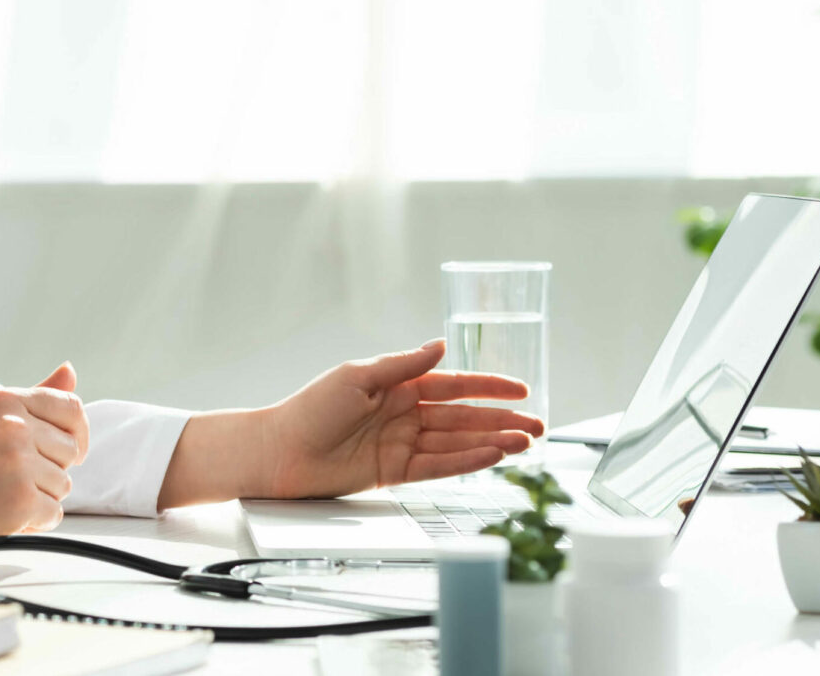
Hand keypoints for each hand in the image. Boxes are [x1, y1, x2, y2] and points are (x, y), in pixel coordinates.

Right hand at [0, 362, 89, 567]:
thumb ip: (32, 399)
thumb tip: (70, 371)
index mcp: (3, 401)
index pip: (71, 408)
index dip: (76, 433)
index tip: (65, 452)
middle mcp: (13, 426)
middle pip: (69, 450)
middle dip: (49, 469)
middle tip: (10, 478)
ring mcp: (18, 462)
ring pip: (63, 484)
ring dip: (40, 498)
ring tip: (0, 496)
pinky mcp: (21, 500)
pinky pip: (53, 513)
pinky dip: (33, 522)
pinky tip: (2, 516)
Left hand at [258, 339, 541, 498]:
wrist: (280, 451)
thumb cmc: (310, 408)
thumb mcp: (357, 377)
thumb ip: (402, 366)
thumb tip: (439, 346)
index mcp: (397, 385)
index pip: (452, 384)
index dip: (487, 386)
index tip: (519, 388)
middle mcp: (404, 414)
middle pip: (462, 417)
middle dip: (501, 420)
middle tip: (538, 424)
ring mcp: (401, 444)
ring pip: (457, 443)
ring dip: (492, 442)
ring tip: (526, 442)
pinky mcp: (394, 473)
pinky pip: (438, 466)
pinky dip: (466, 462)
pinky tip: (492, 457)